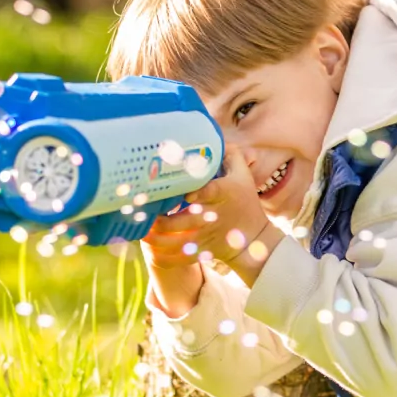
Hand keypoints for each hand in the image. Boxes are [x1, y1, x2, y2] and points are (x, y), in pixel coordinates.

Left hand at [142, 145, 274, 267]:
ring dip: (155, 238)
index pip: (208, 191)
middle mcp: (212, 217)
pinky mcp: (201, 252)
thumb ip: (231, 155)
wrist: (254, 239)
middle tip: (142, 211)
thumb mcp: (243, 176)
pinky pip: (178, 259)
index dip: (194, 192)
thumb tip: (216, 137)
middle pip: (182, 221)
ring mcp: (205, 237)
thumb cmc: (245, 202)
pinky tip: (150, 250)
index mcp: (223, 194)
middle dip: (160, 220)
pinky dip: (162, 257)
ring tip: (141, 229)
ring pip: (175, 242)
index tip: (180, 192)